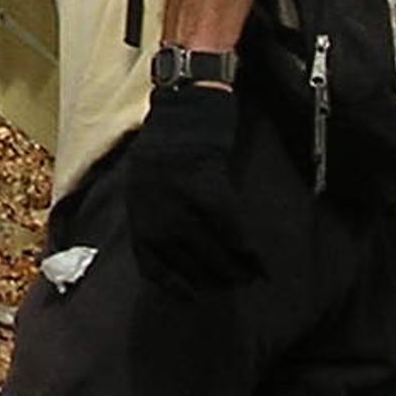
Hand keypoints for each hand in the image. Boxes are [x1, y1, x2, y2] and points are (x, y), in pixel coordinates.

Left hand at [124, 83, 253, 290]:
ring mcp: (180, 199)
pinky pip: (230, 228)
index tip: (189, 295)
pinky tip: (257, 261)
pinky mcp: (208, 186)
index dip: (173, 283)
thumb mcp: (145, 177)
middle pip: (184, 261)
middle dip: (208, 278)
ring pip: (209, 249)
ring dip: (231, 269)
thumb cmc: (169, 136)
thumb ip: (154, 211)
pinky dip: (246, 248)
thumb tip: (171, 245)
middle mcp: (155, 209)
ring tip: (245, 278)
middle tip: (227, 286)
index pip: (151, 262)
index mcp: (138, 208)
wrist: (186, 100)